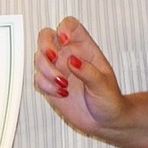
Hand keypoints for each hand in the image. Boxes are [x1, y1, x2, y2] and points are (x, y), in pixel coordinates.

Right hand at [33, 17, 127, 137]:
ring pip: (39, 57)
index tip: (64, 41)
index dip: (63, 28)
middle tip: (53, 59)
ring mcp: (58, 69)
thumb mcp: (104, 85)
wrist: (104, 121)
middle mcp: (68, 55)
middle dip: (45, 46)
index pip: (70, 26)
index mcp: (85, 48)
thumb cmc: (109, 99)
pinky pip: (38, 78)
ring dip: (46, 70)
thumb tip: (72, 60)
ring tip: (63, 85)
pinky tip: (62, 94)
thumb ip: (88, 72)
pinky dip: (46, 85)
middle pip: (46, 36)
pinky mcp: (50, 85)